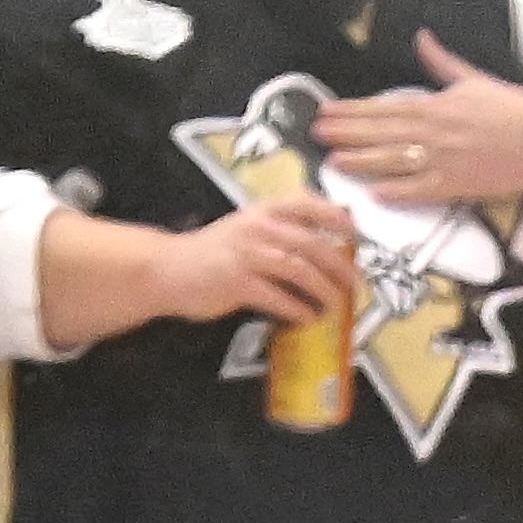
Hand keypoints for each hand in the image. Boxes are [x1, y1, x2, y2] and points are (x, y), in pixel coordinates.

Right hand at [160, 196, 361, 323]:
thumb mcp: (247, 230)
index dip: (335, 216)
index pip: (305, 203)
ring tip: (334, 306)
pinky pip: (280, 298)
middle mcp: (257, 228)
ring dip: (324, 292)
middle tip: (355, 286)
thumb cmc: (215, 253)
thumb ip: (282, 231)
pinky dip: (300, 311)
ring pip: (300, 271)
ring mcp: (247, 254)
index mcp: (262, 212)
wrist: (167, 269)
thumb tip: (330, 244)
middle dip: (340, 267)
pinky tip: (308, 318)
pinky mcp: (238, 283)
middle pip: (312, 244)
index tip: (356, 234)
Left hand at [316, 32, 522, 205]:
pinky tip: (377, 195)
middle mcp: (434, 132)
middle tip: (318, 136)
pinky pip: (424, 190)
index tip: (326, 112)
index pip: (384, 108)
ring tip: (335, 162)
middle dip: (347, 134)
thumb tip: (422, 38)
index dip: (352, 111)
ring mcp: (445, 159)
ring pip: (395, 160)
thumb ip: (441, 62)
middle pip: (382, 133)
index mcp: (435, 105)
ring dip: (363, 161)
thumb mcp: (473, 79)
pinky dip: (401, 192)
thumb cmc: (512, 108)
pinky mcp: (460, 184)